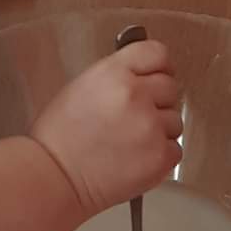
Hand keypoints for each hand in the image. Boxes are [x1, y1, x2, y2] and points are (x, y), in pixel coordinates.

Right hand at [31, 38, 181, 221]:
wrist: (55, 177)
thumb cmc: (59, 137)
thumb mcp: (82, 87)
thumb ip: (117, 75)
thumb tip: (143, 75)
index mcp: (113, 73)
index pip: (157, 53)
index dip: (158, 66)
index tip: (156, 75)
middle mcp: (135, 95)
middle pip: (170, 87)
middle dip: (156, 101)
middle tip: (133, 117)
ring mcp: (151, 126)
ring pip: (175, 120)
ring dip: (159, 130)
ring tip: (129, 141)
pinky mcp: (160, 156)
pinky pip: (175, 149)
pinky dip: (159, 155)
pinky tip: (135, 157)